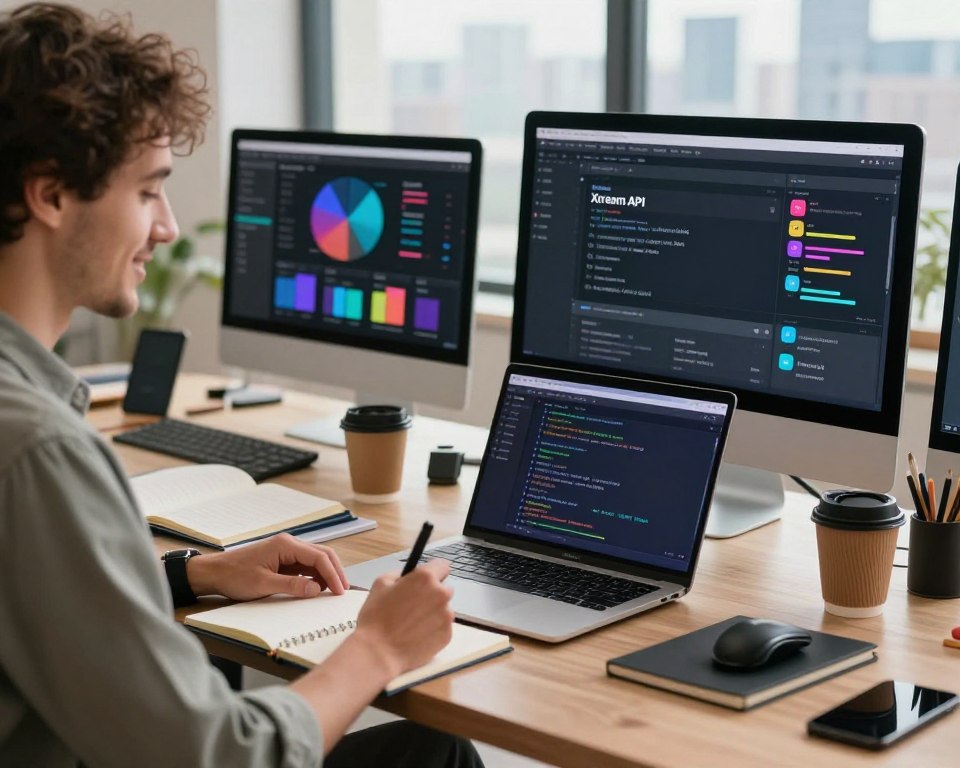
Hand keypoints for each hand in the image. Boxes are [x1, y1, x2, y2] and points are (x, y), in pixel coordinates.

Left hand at [186, 533, 348, 601]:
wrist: (214, 573)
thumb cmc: (235, 576)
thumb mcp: (263, 584)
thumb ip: (292, 586)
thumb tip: (317, 589)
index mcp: (286, 545)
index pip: (319, 557)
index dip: (333, 575)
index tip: (340, 592)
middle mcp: (289, 544)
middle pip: (322, 554)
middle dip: (335, 572)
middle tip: (342, 591)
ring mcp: (286, 551)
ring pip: (315, 560)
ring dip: (326, 574)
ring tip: (333, 591)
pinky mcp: (282, 559)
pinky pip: (304, 566)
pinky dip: (314, 576)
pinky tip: (316, 588)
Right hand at [350, 558, 453, 678]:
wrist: (378, 653)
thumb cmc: (376, 618)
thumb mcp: (380, 584)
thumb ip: (399, 574)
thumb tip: (408, 576)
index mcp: (425, 578)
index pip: (442, 565)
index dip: (433, 571)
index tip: (427, 579)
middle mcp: (441, 594)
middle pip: (444, 589)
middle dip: (432, 594)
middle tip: (414, 605)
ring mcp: (446, 616)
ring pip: (443, 609)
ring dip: (432, 613)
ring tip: (412, 624)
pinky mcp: (447, 634)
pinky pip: (443, 627)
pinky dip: (433, 629)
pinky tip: (416, 635)